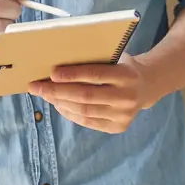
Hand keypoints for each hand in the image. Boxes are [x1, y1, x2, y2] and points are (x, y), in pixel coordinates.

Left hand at [28, 56, 162, 133]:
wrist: (147, 86)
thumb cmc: (122, 66)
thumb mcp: (115, 56)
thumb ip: (94, 60)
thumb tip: (57, 64)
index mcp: (126, 75)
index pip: (95, 75)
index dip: (71, 75)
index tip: (51, 73)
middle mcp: (127, 97)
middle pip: (85, 96)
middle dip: (57, 92)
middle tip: (37, 87)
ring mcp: (124, 115)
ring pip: (84, 111)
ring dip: (60, 103)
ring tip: (45, 95)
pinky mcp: (119, 127)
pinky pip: (88, 122)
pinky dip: (69, 113)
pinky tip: (59, 105)